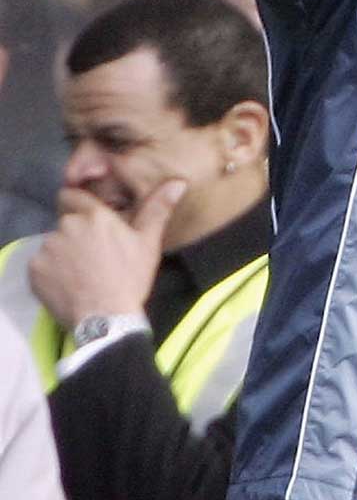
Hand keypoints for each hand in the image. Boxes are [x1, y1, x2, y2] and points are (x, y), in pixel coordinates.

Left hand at [28, 180, 183, 332]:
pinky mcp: (35, 268)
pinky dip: (51, 271)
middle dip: (75, 233)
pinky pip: (42, 264)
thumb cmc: (131, 278)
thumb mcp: (148, 243)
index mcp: (95, 216)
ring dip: (64, 253)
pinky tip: (68, 284)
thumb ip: (157, 209)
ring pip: (54, 243)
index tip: (90, 223)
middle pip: (65, 222)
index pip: (72, 196)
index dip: (79, 206)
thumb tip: (177, 182)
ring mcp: (48, 247)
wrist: (106, 318)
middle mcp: (67, 225)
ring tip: (82, 273)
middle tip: (93, 256)